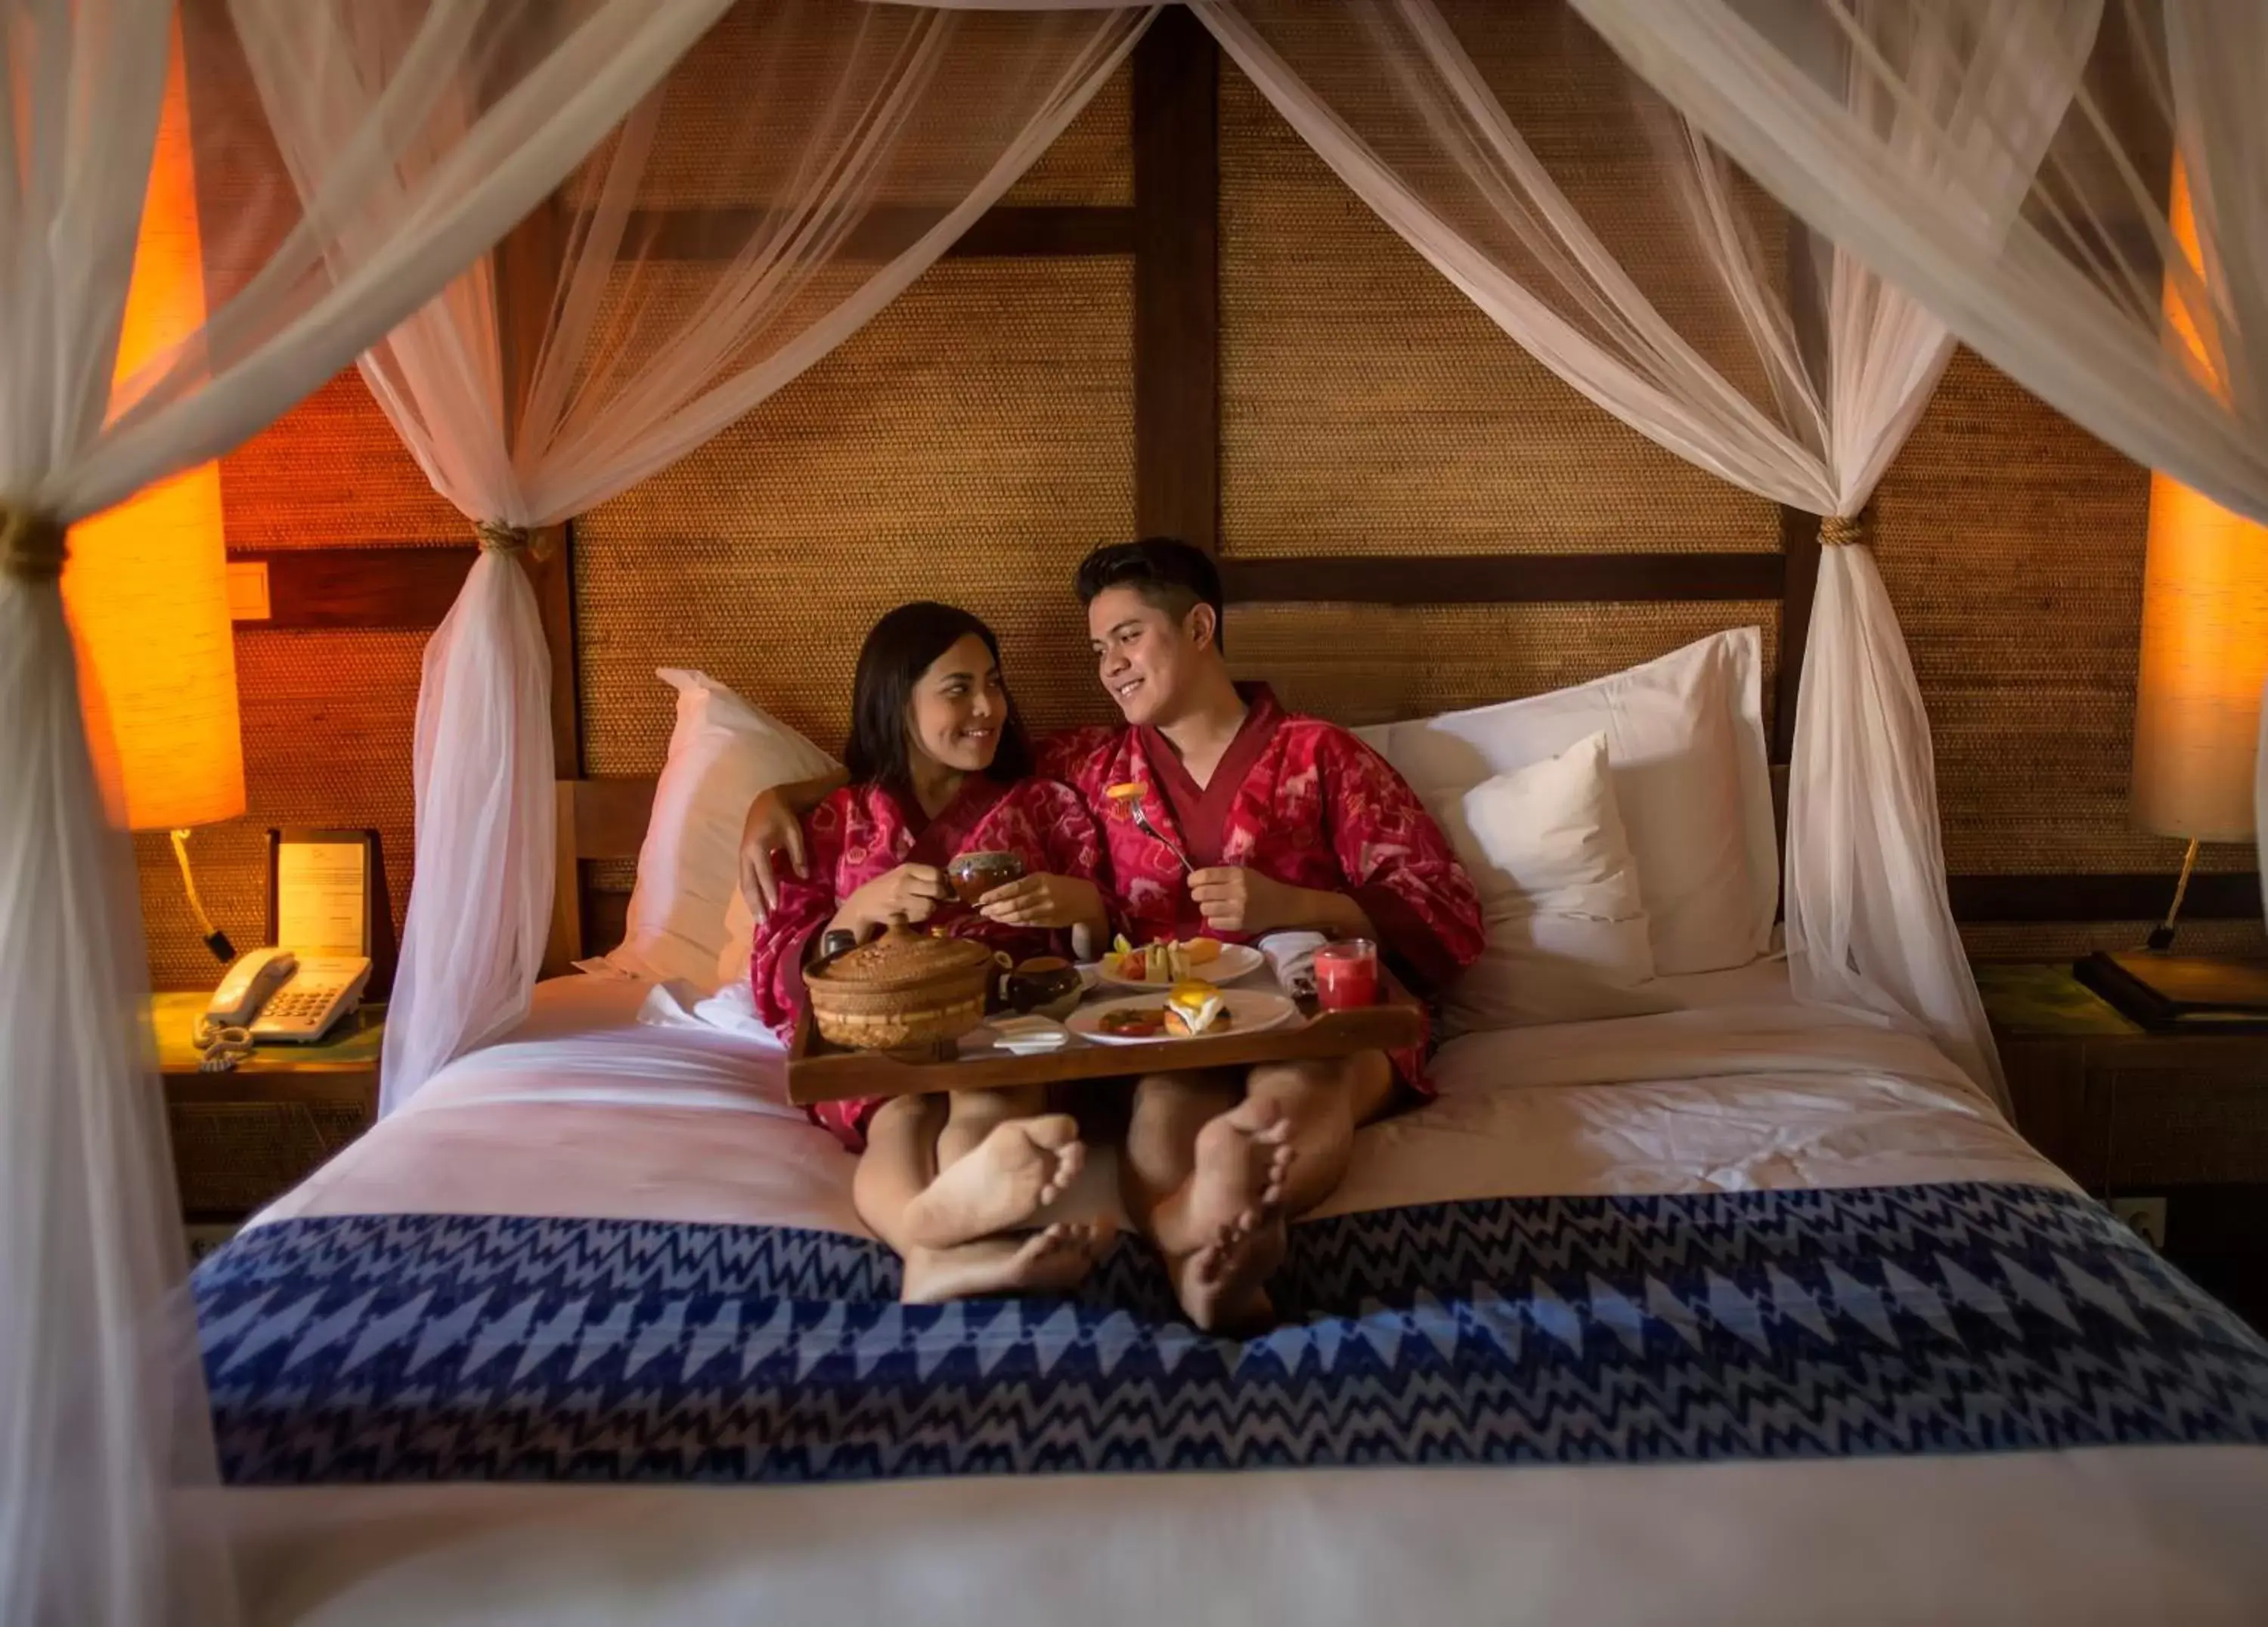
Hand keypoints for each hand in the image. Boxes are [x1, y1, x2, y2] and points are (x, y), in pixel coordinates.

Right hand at [738, 789, 804, 922]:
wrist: (766, 802)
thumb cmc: (782, 817)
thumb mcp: (794, 833)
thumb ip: (798, 854)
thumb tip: (804, 877)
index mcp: (757, 847)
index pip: (764, 874)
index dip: (769, 890)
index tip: (775, 907)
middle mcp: (746, 855)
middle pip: (748, 884)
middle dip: (756, 904)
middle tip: (763, 923)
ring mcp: (742, 857)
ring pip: (744, 884)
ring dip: (751, 902)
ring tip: (759, 919)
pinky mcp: (744, 859)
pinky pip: (745, 879)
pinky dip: (750, 894)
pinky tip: (757, 905)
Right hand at [834, 863, 952, 936]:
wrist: (863, 903)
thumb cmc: (887, 886)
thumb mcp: (903, 875)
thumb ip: (924, 876)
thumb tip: (952, 884)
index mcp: (907, 869)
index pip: (936, 874)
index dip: (943, 882)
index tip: (943, 886)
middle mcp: (904, 883)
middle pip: (937, 890)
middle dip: (940, 896)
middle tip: (936, 898)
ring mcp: (900, 900)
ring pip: (931, 906)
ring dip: (930, 908)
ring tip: (921, 906)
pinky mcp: (898, 915)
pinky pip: (920, 917)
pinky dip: (921, 917)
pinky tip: (912, 913)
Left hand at [977, 873, 1104, 931]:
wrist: (1086, 901)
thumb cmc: (1062, 886)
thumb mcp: (1045, 878)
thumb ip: (1027, 884)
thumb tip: (1002, 893)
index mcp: (1040, 880)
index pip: (1013, 888)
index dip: (996, 894)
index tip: (982, 898)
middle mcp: (1043, 894)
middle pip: (1014, 904)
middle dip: (996, 908)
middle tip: (982, 911)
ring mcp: (1046, 910)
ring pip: (1019, 916)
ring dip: (1003, 917)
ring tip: (991, 916)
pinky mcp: (1049, 921)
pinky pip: (1028, 923)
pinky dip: (1015, 922)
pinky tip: (1006, 921)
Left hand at [1185, 866, 1311, 935]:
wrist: (1282, 905)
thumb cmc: (1260, 886)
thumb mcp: (1244, 873)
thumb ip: (1222, 875)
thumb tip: (1196, 879)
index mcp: (1237, 874)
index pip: (1205, 875)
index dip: (1193, 879)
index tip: (1192, 882)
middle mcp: (1236, 891)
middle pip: (1201, 893)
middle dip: (1197, 894)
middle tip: (1201, 895)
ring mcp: (1237, 909)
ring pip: (1205, 909)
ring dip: (1206, 907)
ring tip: (1214, 906)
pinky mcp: (1238, 924)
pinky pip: (1213, 923)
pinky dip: (1214, 919)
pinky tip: (1222, 916)